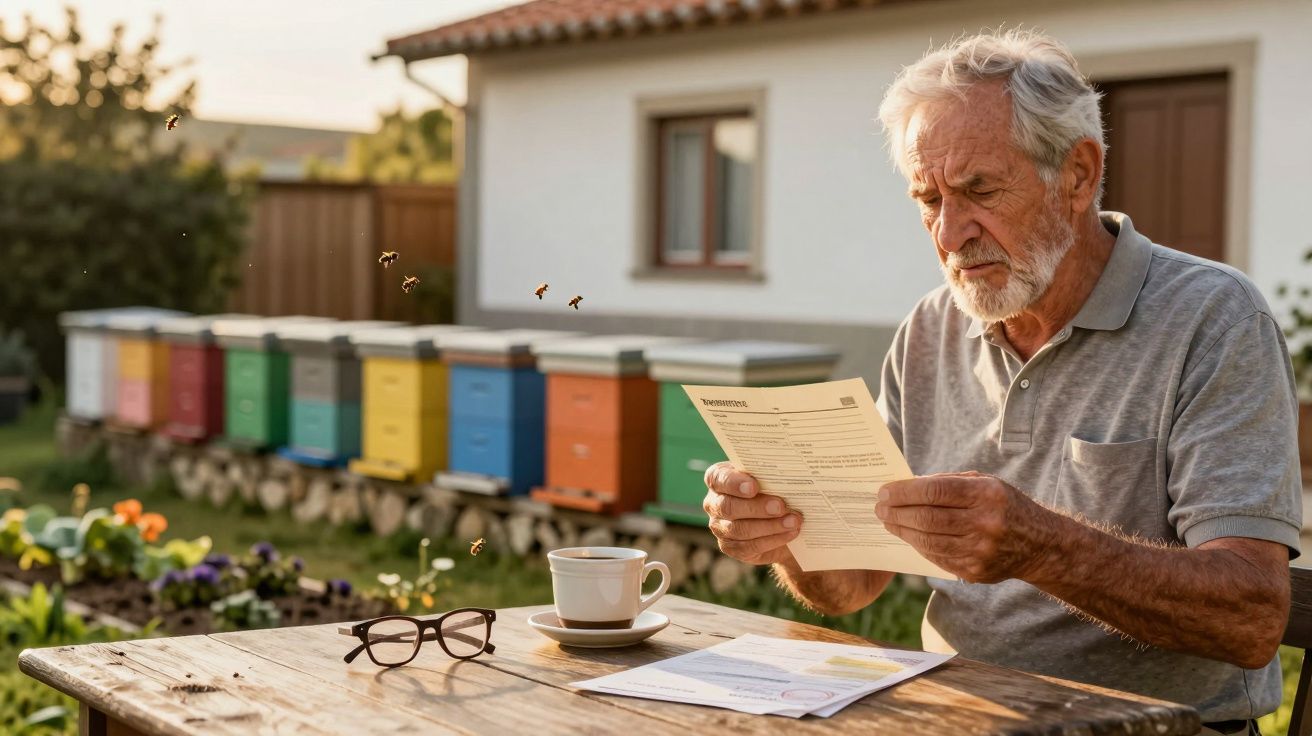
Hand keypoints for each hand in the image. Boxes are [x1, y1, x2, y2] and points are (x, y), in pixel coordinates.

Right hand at [702, 461, 801, 565]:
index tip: (754, 487)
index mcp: (718, 479)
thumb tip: (785, 475)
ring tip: (793, 521)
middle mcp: (714, 503)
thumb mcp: (768, 478)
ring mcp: (719, 527)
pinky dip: (773, 539)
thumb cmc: (771, 490)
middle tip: (780, 506)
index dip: (734, 483)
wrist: (779, 520)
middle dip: (756, 507)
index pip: (717, 478)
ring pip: (740, 529)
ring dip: (770, 526)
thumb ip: (769, 475)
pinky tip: (790, 533)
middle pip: (728, 507)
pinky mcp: (730, 547)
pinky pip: (749, 546)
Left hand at [875, 471, 1054, 583]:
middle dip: (897, 512)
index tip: (884, 491)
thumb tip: (906, 486)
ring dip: (903, 531)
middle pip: (927, 518)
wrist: (1040, 544)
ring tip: (888, 522)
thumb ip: (947, 483)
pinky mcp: (975, 571)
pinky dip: (919, 546)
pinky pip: (937, 557)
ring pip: (928, 541)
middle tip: (879, 508)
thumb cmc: (1004, 505)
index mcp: (986, 495)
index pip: (934, 491)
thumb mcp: (984, 483)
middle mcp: (985, 524)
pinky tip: (909, 536)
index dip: (904, 492)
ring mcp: (980, 551)